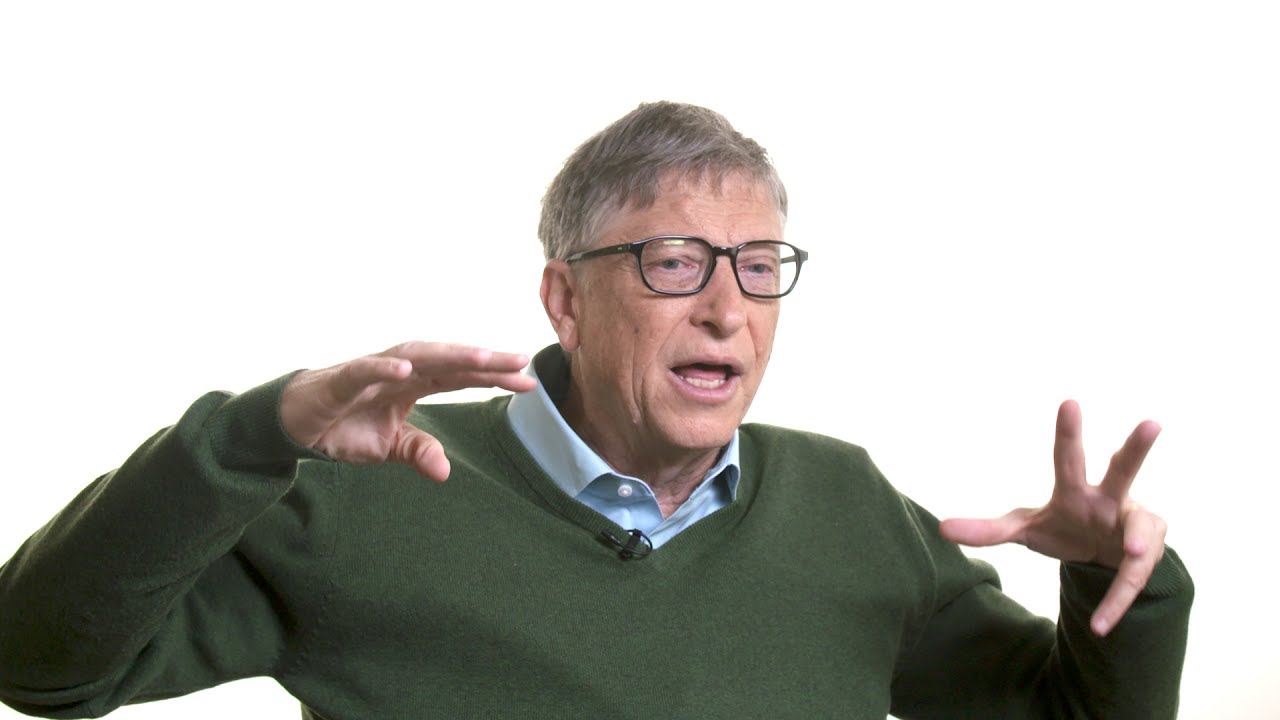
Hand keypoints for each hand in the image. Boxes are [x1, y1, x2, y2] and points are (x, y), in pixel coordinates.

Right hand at [280, 342, 536, 480]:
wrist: (294, 422)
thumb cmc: (345, 426)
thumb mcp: (388, 446)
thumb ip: (418, 451)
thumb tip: (446, 471)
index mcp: (414, 383)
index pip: (461, 377)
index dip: (492, 377)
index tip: (529, 382)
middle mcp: (400, 370)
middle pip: (448, 361)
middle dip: (484, 362)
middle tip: (520, 362)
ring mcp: (372, 371)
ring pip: (416, 356)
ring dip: (448, 355)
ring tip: (482, 357)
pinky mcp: (341, 380)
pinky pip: (365, 369)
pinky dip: (385, 366)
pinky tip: (407, 367)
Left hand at [939, 400, 1167, 636]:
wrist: (1104, 559)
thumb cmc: (1064, 530)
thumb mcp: (1025, 529)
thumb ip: (987, 529)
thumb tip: (941, 529)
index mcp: (1075, 490)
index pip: (1067, 458)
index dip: (1067, 432)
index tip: (1069, 402)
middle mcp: (1109, 499)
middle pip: (1125, 470)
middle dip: (1137, 448)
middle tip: (1152, 422)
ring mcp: (1133, 523)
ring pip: (1144, 525)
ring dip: (1140, 539)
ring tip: (1134, 554)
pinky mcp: (1149, 553)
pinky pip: (1134, 578)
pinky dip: (1116, 602)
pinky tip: (1100, 625)